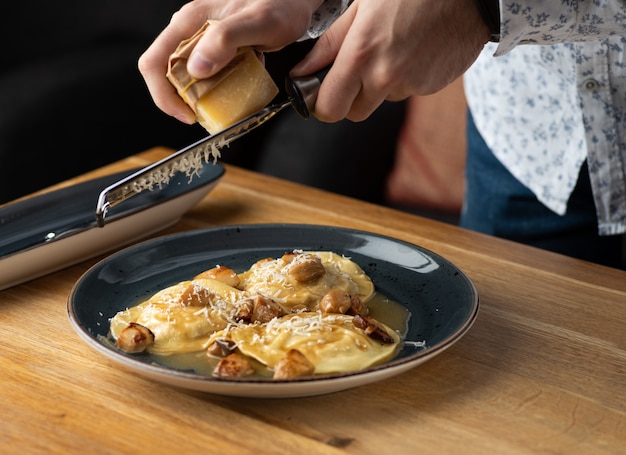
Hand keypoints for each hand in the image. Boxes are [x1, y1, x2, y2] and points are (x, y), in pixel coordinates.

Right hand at [138, 0, 322, 123]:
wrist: (294, 1)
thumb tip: (196, 68)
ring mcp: (202, 40)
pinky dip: (217, 89)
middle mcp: (191, 30)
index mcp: (190, 22)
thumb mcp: (257, 22)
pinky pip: (207, 75)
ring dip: (200, 96)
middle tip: (206, 113)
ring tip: (223, 102)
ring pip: (187, 77)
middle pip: (168, 74)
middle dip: (183, 99)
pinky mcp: (217, 50)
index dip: (164, 95)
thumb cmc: (280, 5)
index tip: (187, 115)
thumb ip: (225, 40)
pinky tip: (235, 87)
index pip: (155, 63)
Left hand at [290, 0, 489, 121]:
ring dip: (378, 85)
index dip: (321, 104)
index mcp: (362, 54)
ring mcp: (411, 85)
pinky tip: (411, 51)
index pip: (330, 108)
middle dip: (347, 99)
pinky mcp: (430, 87)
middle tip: (353, 71)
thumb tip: (302, 71)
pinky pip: (405, 92)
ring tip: (391, 48)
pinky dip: (402, 78)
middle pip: (353, 113)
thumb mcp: (361, 5)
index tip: (321, 92)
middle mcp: (386, 77)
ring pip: (380, 101)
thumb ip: (329, 44)